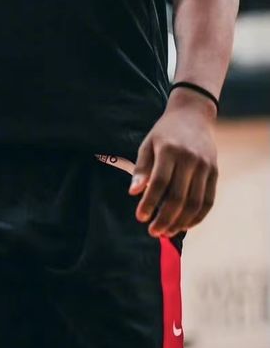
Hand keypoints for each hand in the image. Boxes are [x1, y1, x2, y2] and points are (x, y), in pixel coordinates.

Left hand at [129, 93, 217, 237]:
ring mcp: (205, 166)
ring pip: (195, 203)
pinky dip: (198, 216)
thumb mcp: (148, 143)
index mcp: (169, 150)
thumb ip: (141, 168)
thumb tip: (133, 192)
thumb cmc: (164, 132)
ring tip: (167, 232)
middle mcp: (189, 159)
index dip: (149, 203)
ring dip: (181, 222)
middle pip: (178, 197)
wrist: (194, 114)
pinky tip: (185, 224)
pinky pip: (208, 200)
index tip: (140, 218)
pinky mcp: (214, 172)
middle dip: (164, 218)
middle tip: (153, 232)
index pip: (159, 183)